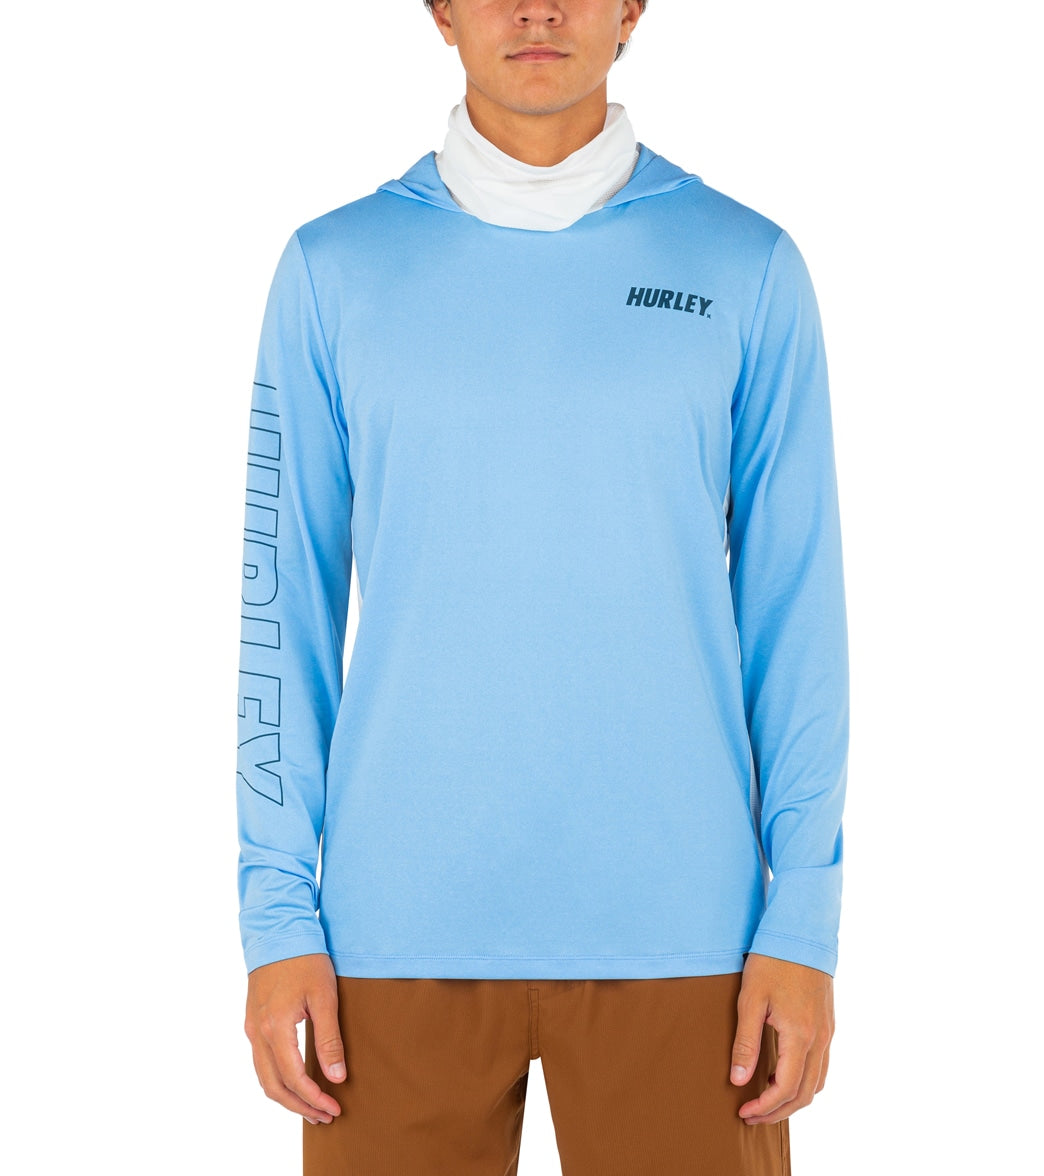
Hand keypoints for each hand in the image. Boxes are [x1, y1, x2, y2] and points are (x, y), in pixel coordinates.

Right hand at [244, 953, 346, 1124]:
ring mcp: (252, 1027)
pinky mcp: (253, 1021)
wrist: (278, 931)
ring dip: (287, 1096)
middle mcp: (258, 1032)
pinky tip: (296, 1081)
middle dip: (299, 1106)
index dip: (314, 1098)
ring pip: (264, 1077)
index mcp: (276, 1027)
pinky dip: (277, 1079)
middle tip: (325, 1115)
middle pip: (273, 1086)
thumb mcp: (324, 996)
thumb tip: (336, 1077)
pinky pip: (261, 1061)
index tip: (334, 1107)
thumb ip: (329, 1039)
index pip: (293, 1078)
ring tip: (312, 1106)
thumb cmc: (305, 959)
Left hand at [729, 952, 833, 1124]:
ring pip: (817, 1083)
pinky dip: (804, 1081)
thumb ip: (745, 1042)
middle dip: (779, 1111)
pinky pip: (822, 1066)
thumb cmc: (772, 962)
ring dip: (793, 1099)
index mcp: (800, 1035)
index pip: (786, 1089)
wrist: (801, 933)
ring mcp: (827, 1033)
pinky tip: (783, 1076)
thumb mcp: (750, 1000)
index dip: (765, 1108)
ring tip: (766, 1102)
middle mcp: (820, 1039)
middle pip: (805, 1094)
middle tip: (752, 1116)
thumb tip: (738, 1081)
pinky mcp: (827, 1025)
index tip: (744, 1113)